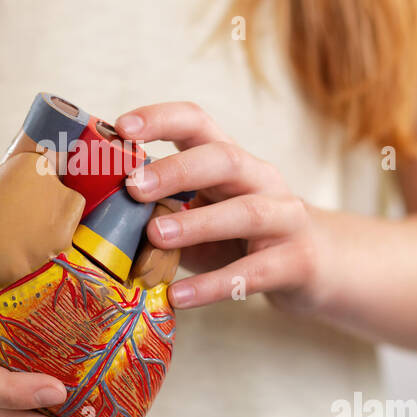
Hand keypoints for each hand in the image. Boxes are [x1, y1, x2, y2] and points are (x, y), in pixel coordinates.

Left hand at [116, 102, 322, 315]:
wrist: (319, 264)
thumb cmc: (242, 237)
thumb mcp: (202, 214)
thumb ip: (161, 211)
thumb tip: (97, 218)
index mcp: (231, 161)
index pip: (198, 123)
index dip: (161, 118)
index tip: (122, 126)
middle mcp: (261, 179)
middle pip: (224, 160)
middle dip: (177, 169)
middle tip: (133, 186)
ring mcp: (284, 218)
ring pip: (246, 212)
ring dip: (198, 223)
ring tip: (156, 235)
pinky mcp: (296, 261)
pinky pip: (254, 273)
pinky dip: (214, 285)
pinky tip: (179, 297)